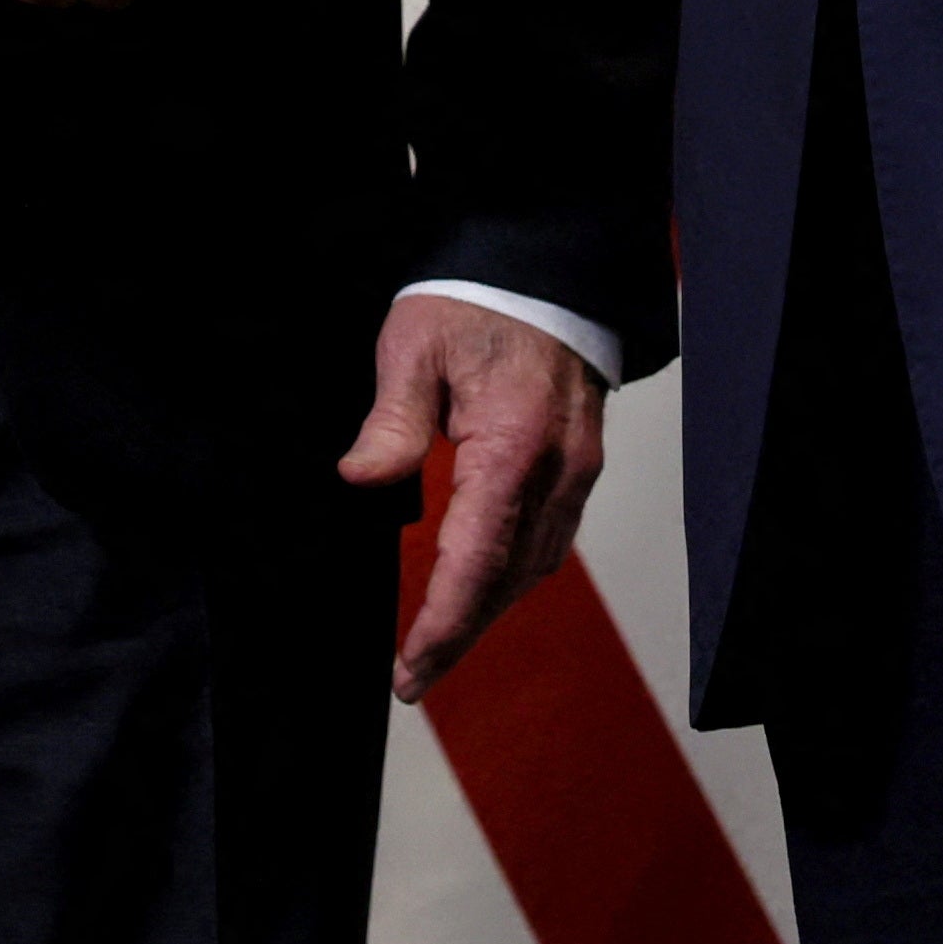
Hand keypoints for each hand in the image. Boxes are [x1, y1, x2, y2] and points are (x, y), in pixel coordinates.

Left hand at [344, 293, 606, 700]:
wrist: (547, 266)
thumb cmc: (479, 297)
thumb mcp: (415, 345)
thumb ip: (392, 420)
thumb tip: (362, 478)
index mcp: (512, 443)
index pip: (477, 558)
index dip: (444, 622)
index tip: (411, 668)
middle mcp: (556, 468)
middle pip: (510, 579)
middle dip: (462, 634)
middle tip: (415, 677)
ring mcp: (576, 469)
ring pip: (536, 567)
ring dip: (489, 610)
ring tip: (440, 642)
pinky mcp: (580, 463)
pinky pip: (551, 539)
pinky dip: (514, 575)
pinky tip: (483, 587)